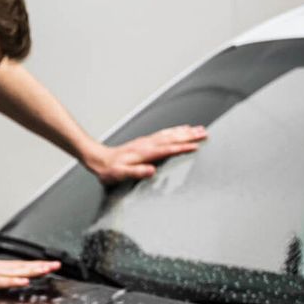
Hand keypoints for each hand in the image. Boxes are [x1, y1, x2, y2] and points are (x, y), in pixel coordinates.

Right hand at [0, 251, 57, 291]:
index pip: (16, 265)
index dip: (32, 265)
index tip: (47, 264)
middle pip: (19, 266)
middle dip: (39, 266)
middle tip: (56, 265)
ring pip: (13, 271)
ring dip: (31, 271)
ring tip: (47, 270)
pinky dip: (12, 280)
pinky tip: (23, 280)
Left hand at [84, 125, 207, 183]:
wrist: (99, 159)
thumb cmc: (109, 170)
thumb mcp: (120, 174)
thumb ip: (136, 172)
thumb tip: (151, 171)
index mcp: (144, 153)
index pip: (167, 149)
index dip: (182, 147)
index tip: (196, 146)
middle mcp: (147, 144)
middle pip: (172, 138)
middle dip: (189, 135)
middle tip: (204, 133)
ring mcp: (147, 141)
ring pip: (170, 134)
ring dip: (184, 131)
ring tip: (199, 129)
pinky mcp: (145, 141)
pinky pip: (164, 133)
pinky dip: (175, 130)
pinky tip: (180, 130)